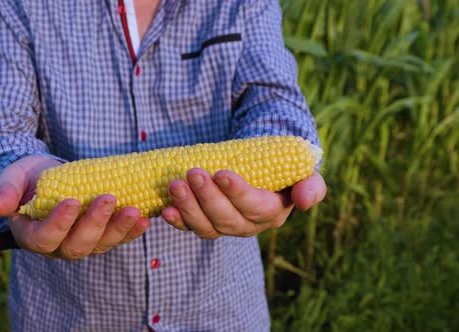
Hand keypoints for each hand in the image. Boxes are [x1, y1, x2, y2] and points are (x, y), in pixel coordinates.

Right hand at [0, 155, 149, 258]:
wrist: (46, 178)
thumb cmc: (26, 178)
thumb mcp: (12, 178)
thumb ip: (5, 191)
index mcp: (32, 235)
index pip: (44, 237)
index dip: (59, 223)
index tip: (72, 201)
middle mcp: (58, 246)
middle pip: (78, 245)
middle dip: (95, 224)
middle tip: (109, 198)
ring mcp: (83, 242)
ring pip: (102, 244)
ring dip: (120, 229)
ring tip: (136, 211)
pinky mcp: (102, 235)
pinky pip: (118, 238)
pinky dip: (132, 230)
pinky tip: (146, 218)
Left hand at [161, 169, 325, 238]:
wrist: (260, 162)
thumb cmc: (281, 164)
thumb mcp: (302, 170)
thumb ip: (310, 184)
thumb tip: (304, 201)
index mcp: (272, 213)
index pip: (255, 208)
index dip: (238, 194)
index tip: (222, 173)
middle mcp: (247, 225)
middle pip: (226, 220)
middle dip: (207, 198)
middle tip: (193, 173)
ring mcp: (223, 225)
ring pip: (206, 227)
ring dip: (188, 208)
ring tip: (175, 186)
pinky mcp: (204, 220)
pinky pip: (190, 226)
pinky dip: (177, 220)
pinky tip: (165, 210)